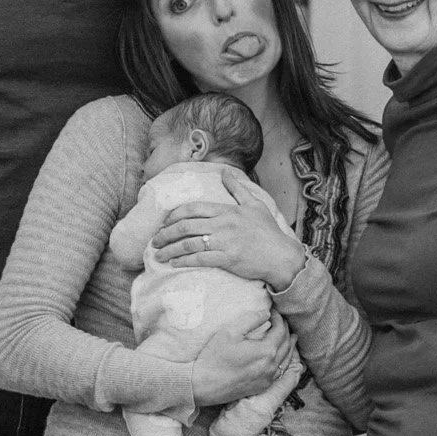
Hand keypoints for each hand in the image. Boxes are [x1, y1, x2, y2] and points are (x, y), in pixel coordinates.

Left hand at [154, 174, 304, 290]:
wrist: (281, 256)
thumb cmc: (268, 232)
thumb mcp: (254, 204)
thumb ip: (237, 189)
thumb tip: (224, 172)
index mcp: (227, 210)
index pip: (194, 208)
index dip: (174, 215)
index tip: (164, 222)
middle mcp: (224, 224)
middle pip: (186, 226)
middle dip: (166, 233)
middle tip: (155, 240)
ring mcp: (225, 242)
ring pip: (189, 244)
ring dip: (170, 249)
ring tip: (158, 254)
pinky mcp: (228, 259)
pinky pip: (200, 259)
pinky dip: (184, 261)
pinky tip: (174, 263)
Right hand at [190, 312, 297, 408]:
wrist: (203, 385)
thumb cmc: (214, 357)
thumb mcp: (230, 331)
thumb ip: (251, 319)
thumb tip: (266, 313)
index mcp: (266, 351)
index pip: (280, 330)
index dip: (278, 318)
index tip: (273, 312)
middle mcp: (271, 366)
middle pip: (286, 344)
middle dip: (285, 330)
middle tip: (281, 321)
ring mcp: (268, 378)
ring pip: (286, 359)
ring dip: (289, 346)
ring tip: (291, 337)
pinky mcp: (262, 387)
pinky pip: (280, 371)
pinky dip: (284, 361)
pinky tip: (282, 357)